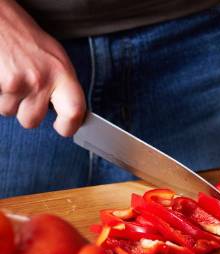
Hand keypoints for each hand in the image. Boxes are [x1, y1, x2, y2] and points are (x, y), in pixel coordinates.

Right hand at [0, 0, 85, 135]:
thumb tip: (72, 113)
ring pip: (9, 112)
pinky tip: (2, 75)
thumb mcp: (56, 60)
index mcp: (62, 73)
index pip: (74, 112)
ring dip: (8, 100)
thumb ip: (63, 87)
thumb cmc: (28, 39)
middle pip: (31, 120)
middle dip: (25, 112)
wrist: (1, 21)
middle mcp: (41, 80)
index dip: (69, 126)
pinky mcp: (0, 83)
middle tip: (25, 93)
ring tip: (11, 77)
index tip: (64, 128)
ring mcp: (17, 82)